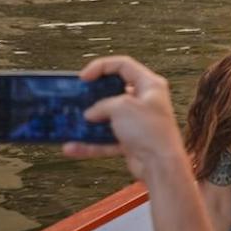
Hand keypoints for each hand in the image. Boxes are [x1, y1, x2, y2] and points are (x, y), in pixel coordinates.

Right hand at [61, 56, 186, 184]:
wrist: (160, 165)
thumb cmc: (149, 130)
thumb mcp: (122, 107)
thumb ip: (102, 105)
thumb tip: (91, 114)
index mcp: (149, 85)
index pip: (123, 65)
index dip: (101, 67)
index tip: (83, 77)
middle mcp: (144, 102)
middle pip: (113, 91)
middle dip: (93, 95)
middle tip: (76, 98)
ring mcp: (137, 123)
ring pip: (107, 118)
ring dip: (88, 123)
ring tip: (69, 123)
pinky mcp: (130, 142)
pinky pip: (105, 140)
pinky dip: (89, 144)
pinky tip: (72, 147)